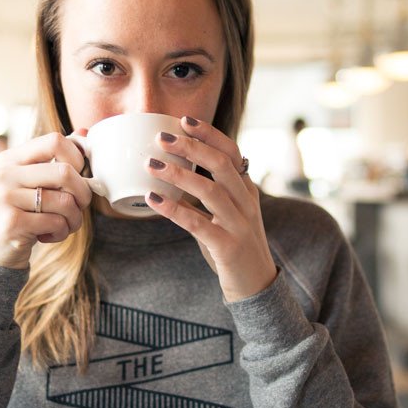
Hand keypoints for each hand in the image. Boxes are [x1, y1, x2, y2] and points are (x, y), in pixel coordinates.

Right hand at [0, 133, 91, 269]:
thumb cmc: (22, 213)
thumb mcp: (33, 182)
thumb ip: (56, 157)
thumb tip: (85, 133)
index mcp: (10, 159)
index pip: (54, 141)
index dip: (77, 157)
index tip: (78, 175)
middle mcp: (5, 174)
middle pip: (65, 172)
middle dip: (83, 193)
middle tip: (79, 206)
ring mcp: (6, 198)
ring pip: (65, 201)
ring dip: (74, 218)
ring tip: (64, 224)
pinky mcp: (12, 222)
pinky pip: (57, 222)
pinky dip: (61, 232)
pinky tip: (48, 235)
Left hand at [145, 116, 277, 301]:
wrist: (256, 287)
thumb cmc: (234, 246)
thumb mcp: (228, 213)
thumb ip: (211, 192)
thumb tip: (176, 171)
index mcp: (246, 191)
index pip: (232, 152)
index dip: (210, 134)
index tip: (185, 120)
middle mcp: (246, 203)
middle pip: (221, 165)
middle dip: (192, 147)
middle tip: (162, 138)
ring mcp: (239, 224)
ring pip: (210, 190)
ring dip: (179, 174)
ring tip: (151, 164)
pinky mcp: (228, 247)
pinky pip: (198, 224)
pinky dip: (174, 209)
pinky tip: (153, 199)